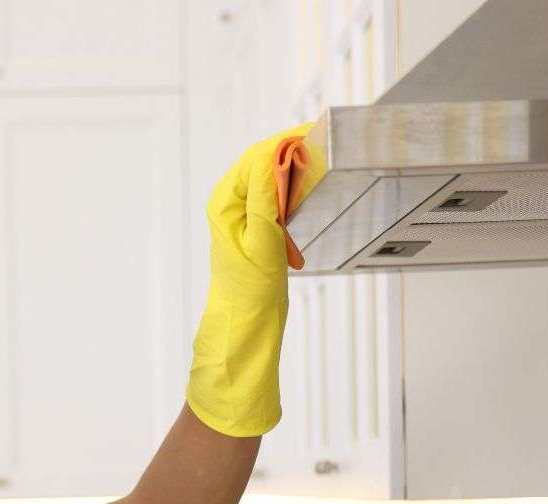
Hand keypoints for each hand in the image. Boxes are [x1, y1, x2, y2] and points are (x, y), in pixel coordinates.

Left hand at [186, 123, 321, 436]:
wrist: (247, 326)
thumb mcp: (262, 242)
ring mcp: (244, 215)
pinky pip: (278, 198)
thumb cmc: (249, 292)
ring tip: (315, 172)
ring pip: (273, 178)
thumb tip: (273, 158)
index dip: (285, 141)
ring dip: (294, 175)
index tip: (314, 132)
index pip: (256, 157)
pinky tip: (306, 203)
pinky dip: (295, 196)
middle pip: (264, 162)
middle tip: (322, 146)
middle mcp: (231, 204)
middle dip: (292, 154)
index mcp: (225, 203)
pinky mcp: (258, 227)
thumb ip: (267, 198)